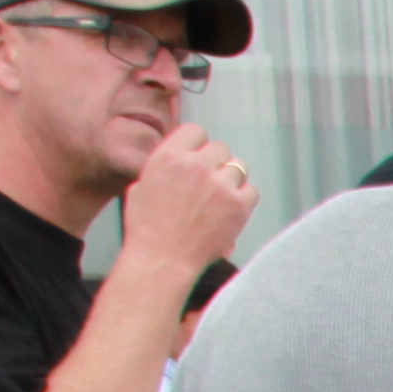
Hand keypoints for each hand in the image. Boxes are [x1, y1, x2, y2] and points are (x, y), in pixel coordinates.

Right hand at [116, 124, 255, 283]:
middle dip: (216, 164)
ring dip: (231, 180)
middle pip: (220, 148)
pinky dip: (243, 199)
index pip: (196, 131)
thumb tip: (180, 156)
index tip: (197, 159)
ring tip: (218, 199)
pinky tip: (230, 211)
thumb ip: (163, 166)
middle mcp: (196, 165)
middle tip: (208, 184)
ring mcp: (219, 184)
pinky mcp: (238, 205)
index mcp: (169, 156)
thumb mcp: (141, 186)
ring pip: (239, 167)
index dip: (198, 145)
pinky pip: (251, 190)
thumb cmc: (147, 229)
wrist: (162, 260)